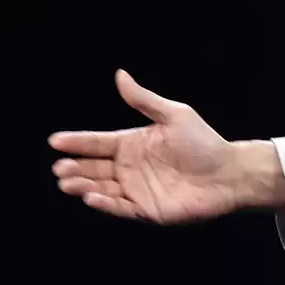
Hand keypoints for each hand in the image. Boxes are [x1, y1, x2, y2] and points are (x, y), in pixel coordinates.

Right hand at [46, 69, 280, 223]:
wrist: (230, 173)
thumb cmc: (205, 143)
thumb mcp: (174, 115)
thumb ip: (144, 100)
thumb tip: (120, 75)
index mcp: (132, 144)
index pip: (98, 143)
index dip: (77, 142)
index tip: (55, 141)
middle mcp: (130, 168)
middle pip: (94, 168)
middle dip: (74, 168)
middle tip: (59, 167)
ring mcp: (137, 190)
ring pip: (102, 188)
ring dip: (84, 186)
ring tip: (67, 182)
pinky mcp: (148, 210)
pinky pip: (121, 208)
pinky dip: (105, 204)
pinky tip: (91, 197)